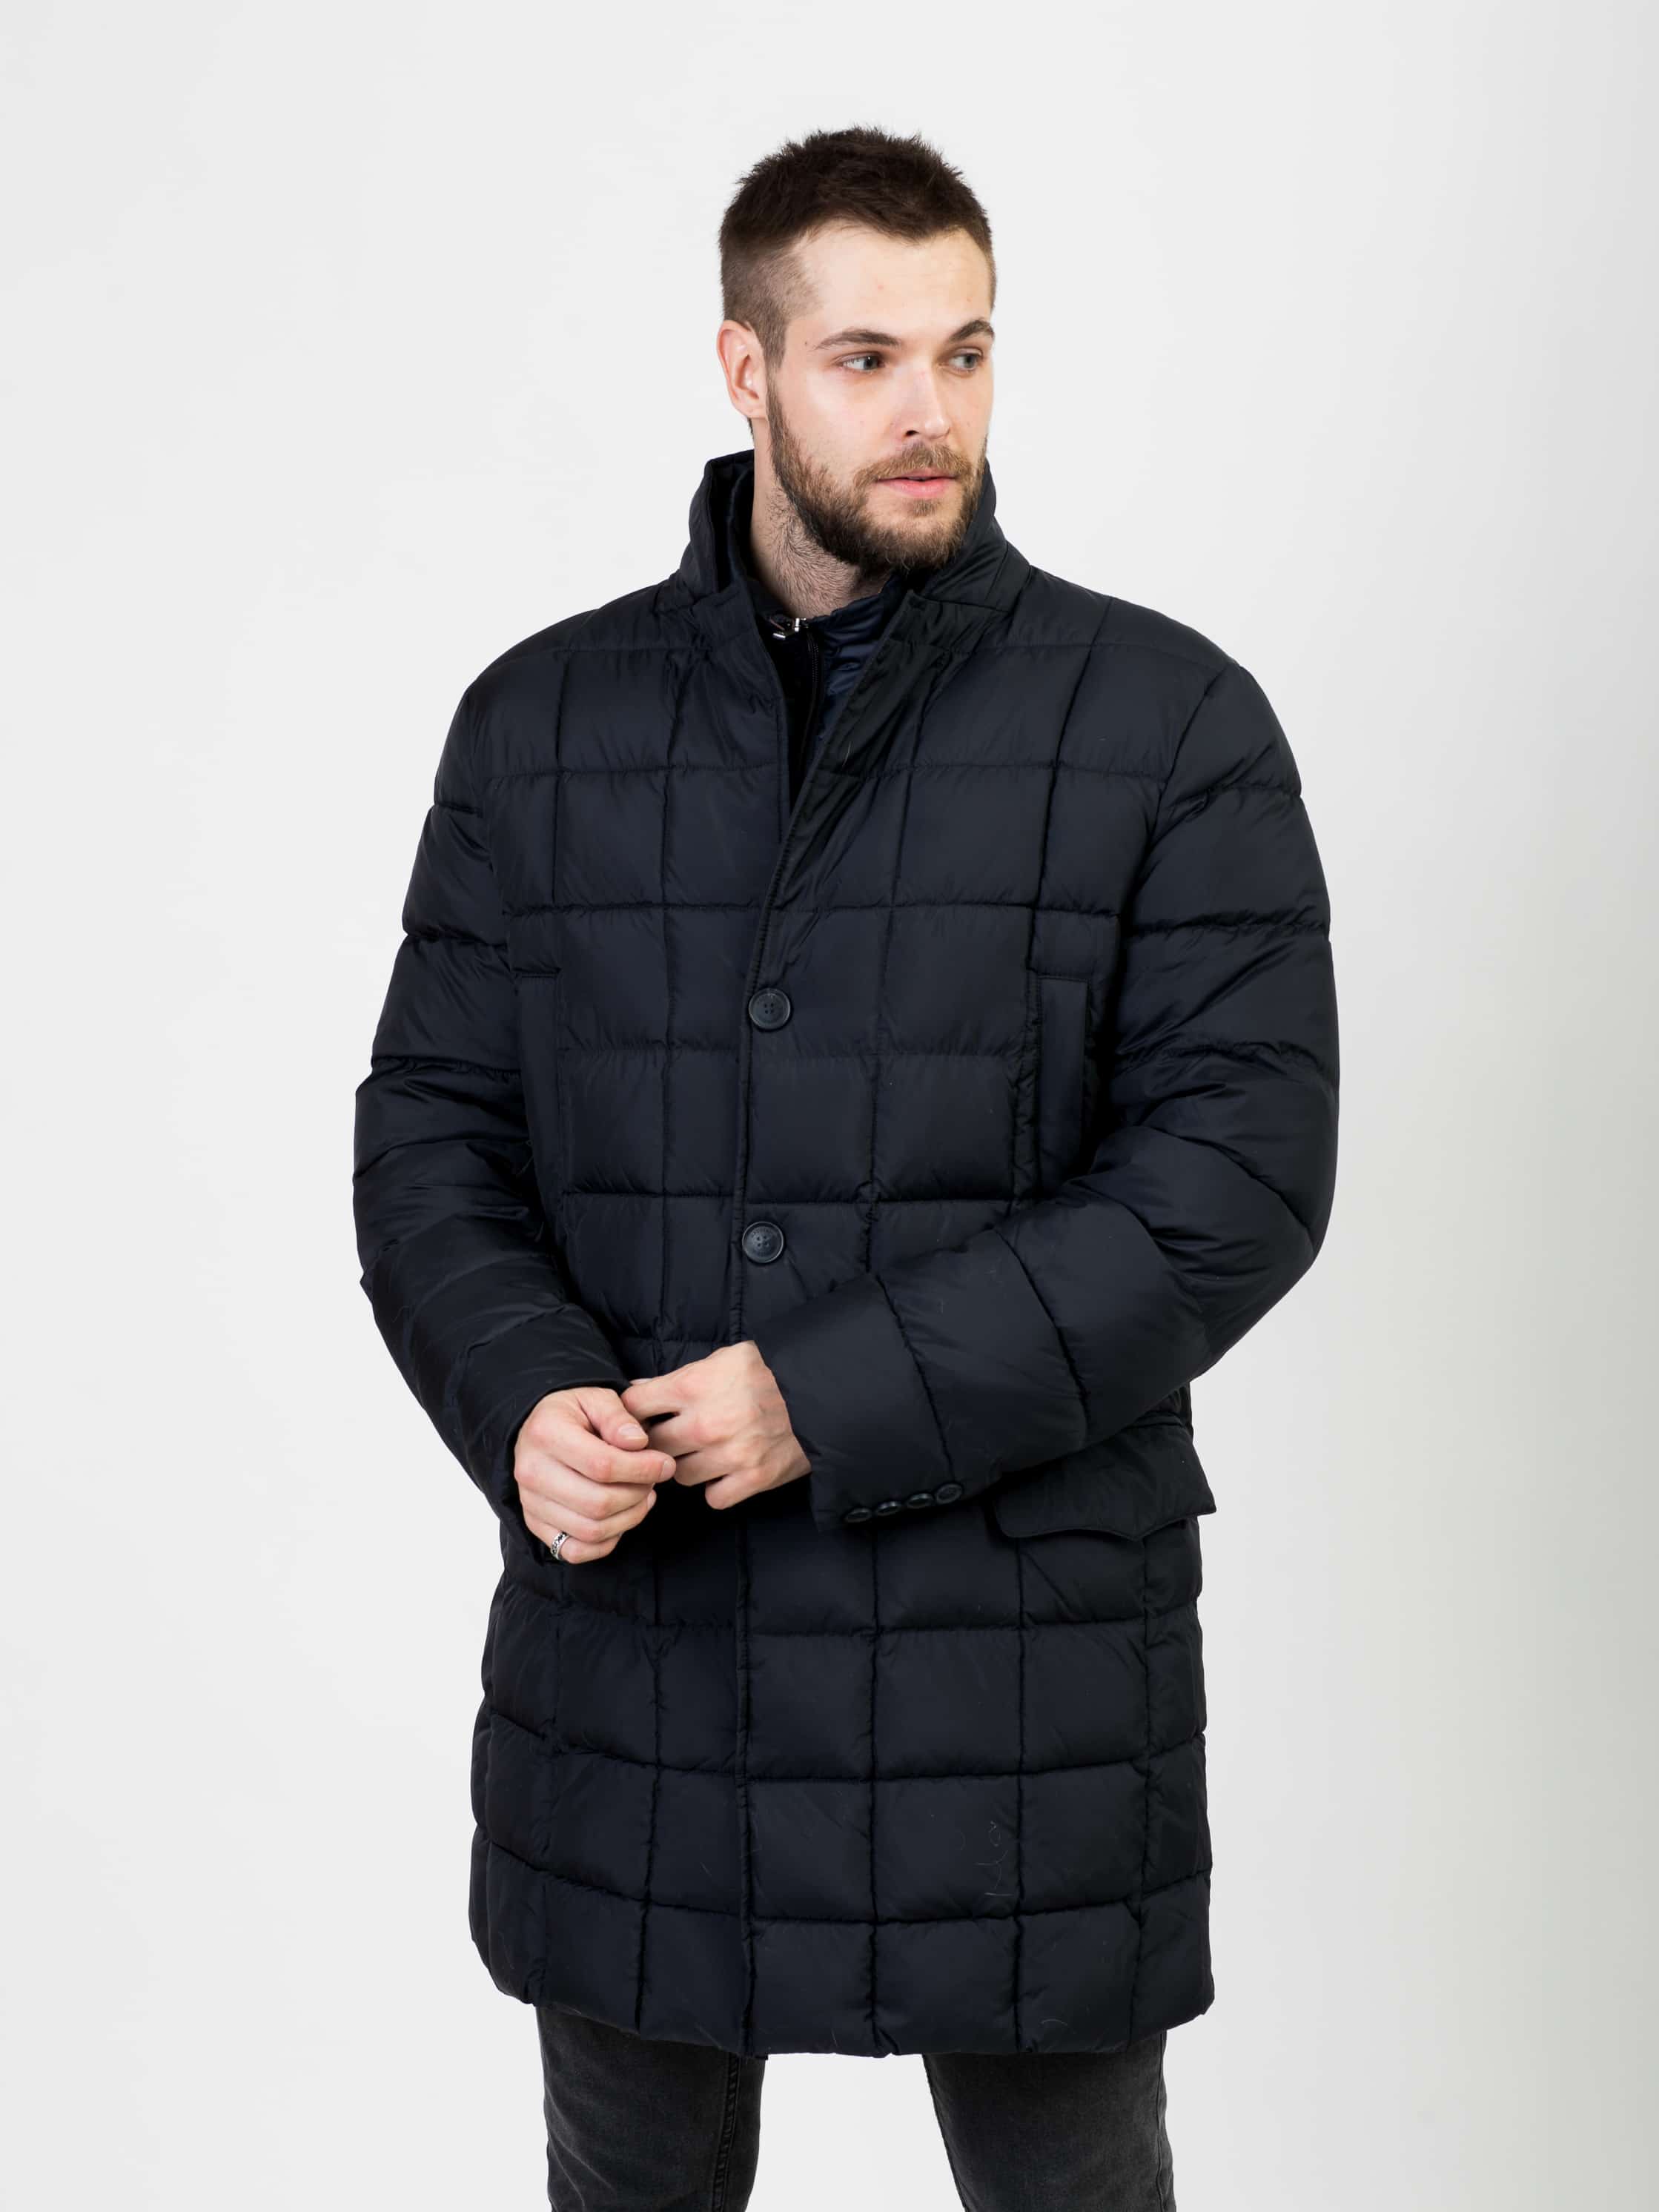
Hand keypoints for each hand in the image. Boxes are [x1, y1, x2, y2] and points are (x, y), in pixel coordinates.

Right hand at [512, 1386, 676, 1562]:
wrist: (540, 1431)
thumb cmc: (575, 1414)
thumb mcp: (597, 1398)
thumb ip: (618, 1417)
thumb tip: (638, 1443)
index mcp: (546, 1433)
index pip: (602, 1465)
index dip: (642, 1469)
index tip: (665, 1463)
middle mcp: (531, 1472)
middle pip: (598, 1503)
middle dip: (638, 1494)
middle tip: (653, 1480)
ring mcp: (530, 1503)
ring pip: (591, 1530)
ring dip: (628, 1518)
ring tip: (642, 1496)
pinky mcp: (536, 1525)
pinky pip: (576, 1551)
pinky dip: (606, 1542)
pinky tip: (620, 1517)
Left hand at [618, 1343, 810, 1510]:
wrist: (822, 1392)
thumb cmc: (768, 1371)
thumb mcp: (722, 1359)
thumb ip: (679, 1377)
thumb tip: (635, 1391)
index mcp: (694, 1386)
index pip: (635, 1407)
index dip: (633, 1413)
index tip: (641, 1418)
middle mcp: (707, 1423)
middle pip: (653, 1446)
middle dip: (658, 1442)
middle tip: (671, 1438)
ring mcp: (730, 1454)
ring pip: (679, 1475)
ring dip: (687, 1466)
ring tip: (703, 1453)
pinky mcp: (753, 1479)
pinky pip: (713, 1497)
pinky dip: (717, 1488)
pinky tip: (725, 1472)